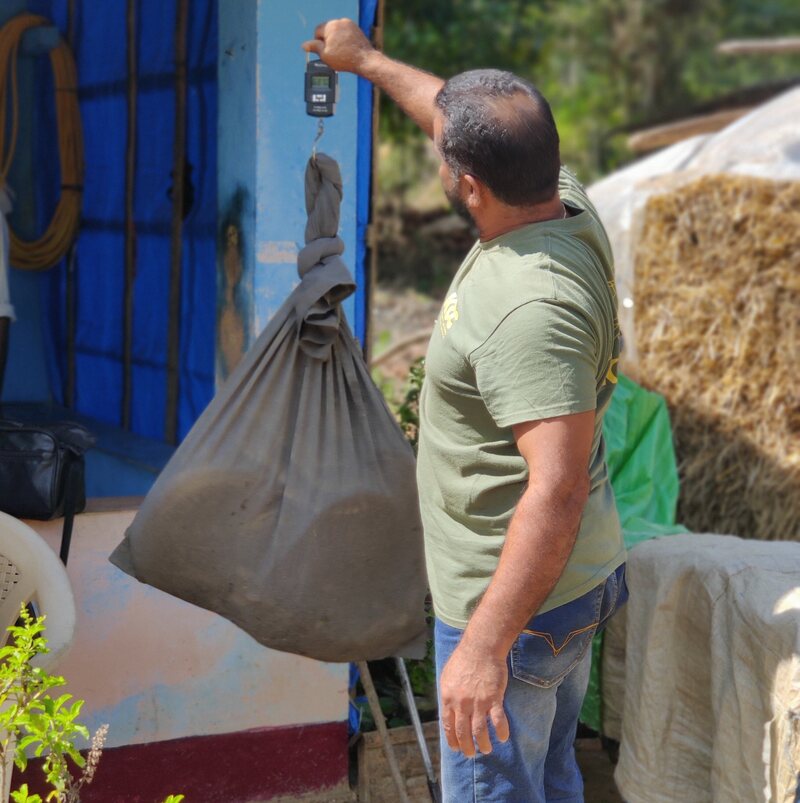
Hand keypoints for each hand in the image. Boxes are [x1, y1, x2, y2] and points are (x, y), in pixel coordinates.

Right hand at [301, 19, 374, 73]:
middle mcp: (340, 22)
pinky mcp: (356, 29)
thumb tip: (304, 45)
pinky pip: (346, 34)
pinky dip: (345, 41)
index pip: (317, 32)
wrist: (365, 60)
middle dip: (328, 42)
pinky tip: (347, 50)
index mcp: (330, 25)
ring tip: (341, 53)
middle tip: (333, 54)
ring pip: (337, 32)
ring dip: (336, 41)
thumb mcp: (325, 55)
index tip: (324, 52)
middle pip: (327, 31)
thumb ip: (314, 48)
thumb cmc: (345, 59)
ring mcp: (349, 24)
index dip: (318, 43)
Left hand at [439, 642, 510, 756]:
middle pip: (463, 732)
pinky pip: (497, 721)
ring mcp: (477, 702)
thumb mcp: (447, 677)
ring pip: (479, 731)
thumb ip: (448, 695)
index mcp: (448, 698)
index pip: (448, 726)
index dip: (452, 740)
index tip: (456, 748)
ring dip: (483, 744)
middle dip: (467, 747)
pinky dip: (500, 732)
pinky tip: (502, 738)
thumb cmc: (463, 660)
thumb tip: (448, 710)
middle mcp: (461, 703)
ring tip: (486, 750)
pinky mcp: (493, 698)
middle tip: (471, 754)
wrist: (480, 648)